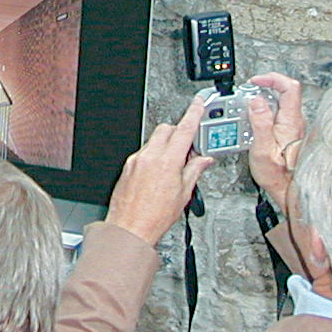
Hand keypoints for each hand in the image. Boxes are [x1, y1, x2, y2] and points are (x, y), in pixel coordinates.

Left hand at [105, 96, 214, 245]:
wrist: (130, 228)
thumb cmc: (154, 217)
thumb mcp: (184, 194)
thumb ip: (194, 171)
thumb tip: (203, 160)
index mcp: (167, 161)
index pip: (184, 129)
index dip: (194, 113)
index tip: (199, 104)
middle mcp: (149, 157)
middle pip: (167, 129)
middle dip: (179, 133)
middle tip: (188, 148)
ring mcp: (136, 160)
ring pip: (154, 141)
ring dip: (166, 146)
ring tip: (173, 167)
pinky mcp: (128, 166)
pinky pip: (144, 153)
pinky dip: (154, 156)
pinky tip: (158, 174)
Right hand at [247, 72, 305, 210]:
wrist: (289, 190)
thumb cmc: (277, 175)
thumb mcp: (262, 149)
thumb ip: (260, 122)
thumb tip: (256, 101)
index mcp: (291, 121)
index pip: (289, 86)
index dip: (272, 78)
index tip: (255, 82)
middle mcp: (295, 121)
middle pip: (284, 92)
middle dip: (263, 89)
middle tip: (247, 96)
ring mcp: (294, 126)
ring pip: (279, 103)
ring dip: (262, 102)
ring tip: (247, 112)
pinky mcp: (289, 133)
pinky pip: (277, 115)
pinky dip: (264, 114)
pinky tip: (253, 125)